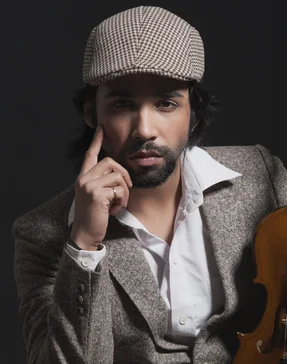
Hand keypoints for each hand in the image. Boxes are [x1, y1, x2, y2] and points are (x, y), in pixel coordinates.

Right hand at [70, 126, 132, 249]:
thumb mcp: (96, 197)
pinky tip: (113, 210)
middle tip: (125, 190)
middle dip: (124, 175)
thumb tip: (121, 175)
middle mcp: (84, 179)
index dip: (97, 141)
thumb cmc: (94, 217)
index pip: (90, 155)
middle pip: (111, 162)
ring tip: (118, 204)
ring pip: (118, 176)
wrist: (85, 235)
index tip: (101, 128)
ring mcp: (89, 186)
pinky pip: (119, 190)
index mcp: (83, 178)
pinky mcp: (97, 194)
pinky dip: (122, 201)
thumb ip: (103, 184)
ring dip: (124, 192)